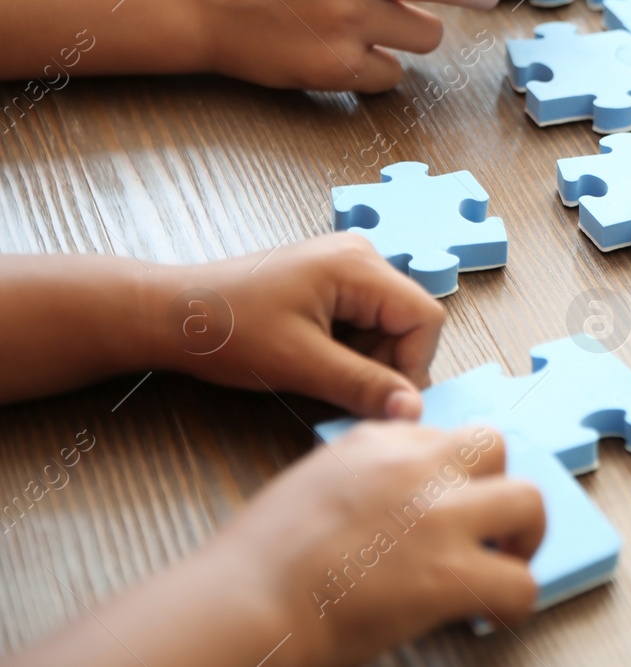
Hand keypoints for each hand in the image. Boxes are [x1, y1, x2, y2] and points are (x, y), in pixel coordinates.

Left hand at [150, 234, 446, 418]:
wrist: (168, 315)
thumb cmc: (226, 330)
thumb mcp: (300, 364)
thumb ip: (363, 386)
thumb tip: (412, 412)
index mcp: (358, 265)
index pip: (424, 317)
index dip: (413, 365)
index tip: (384, 400)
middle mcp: (360, 257)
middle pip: (407, 321)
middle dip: (386, 364)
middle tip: (345, 389)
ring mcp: (344, 267)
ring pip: (386, 325)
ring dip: (366, 360)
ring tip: (321, 373)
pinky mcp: (329, 282)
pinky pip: (363, 322)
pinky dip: (349, 350)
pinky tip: (315, 360)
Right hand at [214, 422, 541, 662]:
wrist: (244, 603)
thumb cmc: (258, 562)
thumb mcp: (312, 487)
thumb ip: (363, 483)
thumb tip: (393, 510)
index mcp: (376, 441)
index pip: (443, 436)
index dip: (452, 475)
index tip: (447, 505)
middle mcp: (417, 465)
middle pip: (496, 447)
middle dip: (498, 487)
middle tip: (489, 530)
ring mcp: (439, 515)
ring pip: (528, 500)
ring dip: (524, 536)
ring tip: (505, 566)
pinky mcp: (451, 572)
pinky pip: (520, 581)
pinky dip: (515, 601)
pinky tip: (493, 614)